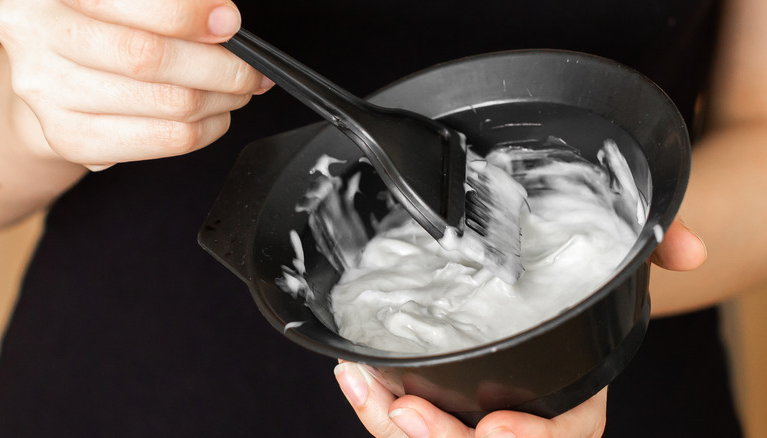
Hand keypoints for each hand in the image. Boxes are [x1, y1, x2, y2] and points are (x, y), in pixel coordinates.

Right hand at [0, 0, 270, 169]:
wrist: (53, 73)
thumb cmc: (100, 26)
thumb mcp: (120, 1)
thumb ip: (164, 6)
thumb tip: (221, 21)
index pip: (121, 0)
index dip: (185, 13)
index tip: (228, 21)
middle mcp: (35, 35)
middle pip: (148, 58)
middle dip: (219, 65)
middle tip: (249, 68)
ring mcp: (47, 92)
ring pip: (166, 104)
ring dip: (221, 98)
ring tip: (237, 89)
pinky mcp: (69, 138)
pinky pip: (164, 140)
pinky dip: (207, 128)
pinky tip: (215, 114)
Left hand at [334, 218, 705, 436]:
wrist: (544, 289)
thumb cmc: (576, 287)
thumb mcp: (613, 266)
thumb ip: (645, 253)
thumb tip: (686, 248)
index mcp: (572, 399)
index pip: (561, 434)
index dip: (531, 437)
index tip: (496, 423)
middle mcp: (523, 415)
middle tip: (403, 411)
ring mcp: (478, 411)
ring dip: (390, 421)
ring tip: (361, 384)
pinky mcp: (441, 399)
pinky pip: (406, 420)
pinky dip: (377, 403)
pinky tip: (355, 375)